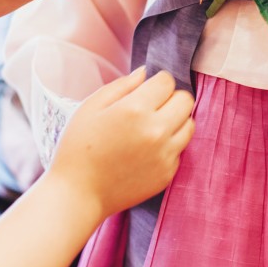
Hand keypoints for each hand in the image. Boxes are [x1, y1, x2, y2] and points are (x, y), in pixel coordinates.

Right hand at [46, 67, 194, 218]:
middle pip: (185, 100)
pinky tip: (146, 150)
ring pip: (189, 124)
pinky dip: (169, 145)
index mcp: (135, 109)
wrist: (78, 193)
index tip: (147, 89)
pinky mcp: (167, 174)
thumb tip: (145, 73)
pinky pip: (180, 149)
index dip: (157, 82)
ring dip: (175, 121)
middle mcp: (156, 130)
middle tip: (152, 107)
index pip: (167, 82)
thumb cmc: (78, 147)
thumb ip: (122, 85)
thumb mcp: (91, 106)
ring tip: (151, 128)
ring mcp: (165, 154)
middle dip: (170, 98)